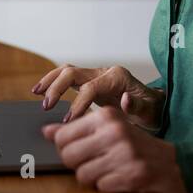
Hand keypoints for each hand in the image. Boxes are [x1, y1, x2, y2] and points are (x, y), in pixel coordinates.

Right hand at [31, 63, 164, 128]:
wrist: (155, 106)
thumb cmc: (152, 110)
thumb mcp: (150, 112)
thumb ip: (137, 106)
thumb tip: (124, 100)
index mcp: (117, 78)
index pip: (90, 87)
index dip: (78, 104)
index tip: (69, 121)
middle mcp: (104, 73)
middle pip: (73, 72)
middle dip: (57, 88)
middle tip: (47, 106)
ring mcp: (96, 76)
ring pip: (67, 71)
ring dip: (50, 81)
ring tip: (37, 94)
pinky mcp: (90, 82)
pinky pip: (68, 78)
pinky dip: (53, 82)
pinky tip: (41, 91)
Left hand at [42, 106, 186, 192]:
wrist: (172, 164)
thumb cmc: (136, 146)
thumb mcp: (109, 129)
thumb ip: (77, 129)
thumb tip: (46, 132)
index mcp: (106, 117)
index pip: (63, 136)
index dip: (65, 148)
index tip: (76, 150)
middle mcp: (114, 132)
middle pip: (68, 156)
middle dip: (76, 164)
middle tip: (92, 162)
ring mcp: (123, 154)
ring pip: (82, 174)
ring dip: (92, 177)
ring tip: (107, 170)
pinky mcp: (130, 175)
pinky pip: (100, 186)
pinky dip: (107, 186)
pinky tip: (119, 178)